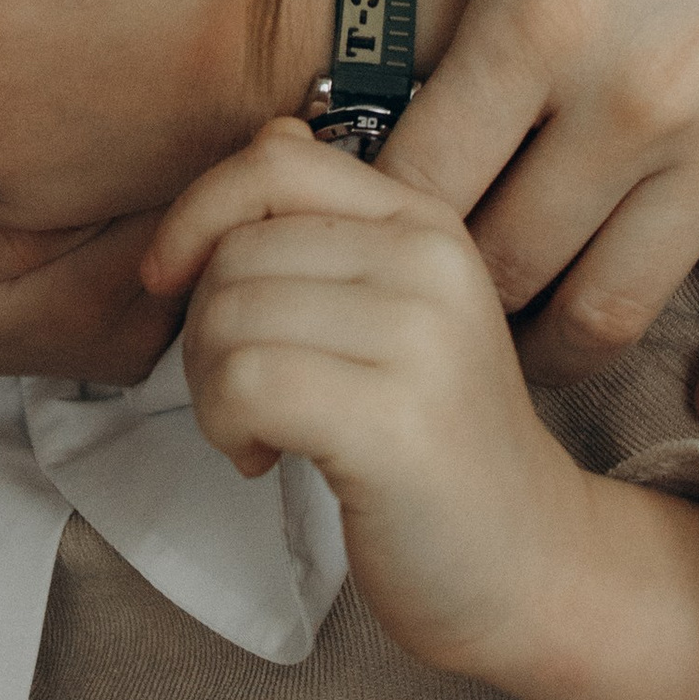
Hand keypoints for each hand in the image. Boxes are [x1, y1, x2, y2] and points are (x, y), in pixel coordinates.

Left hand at [145, 120, 587, 677]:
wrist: (527, 565)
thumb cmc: (434, 442)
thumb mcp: (397, 308)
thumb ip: (334, 222)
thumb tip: (269, 133)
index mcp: (428, 222)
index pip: (272, 162)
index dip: (197, 214)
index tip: (171, 279)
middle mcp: (432, 263)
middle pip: (234, 251)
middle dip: (203, 329)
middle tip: (245, 394)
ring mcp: (420, 339)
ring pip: (227, 317)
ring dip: (211, 387)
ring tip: (260, 428)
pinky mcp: (394, 421)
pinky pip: (244, 383)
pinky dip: (225, 425)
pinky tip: (263, 457)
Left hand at [366, 0, 698, 427]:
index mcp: (532, 16)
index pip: (416, 182)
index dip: (369, 225)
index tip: (354, 234)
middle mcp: (626, 102)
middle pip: (502, 265)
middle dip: (450, 297)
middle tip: (423, 305)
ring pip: (616, 309)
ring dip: (560, 348)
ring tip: (529, 350)